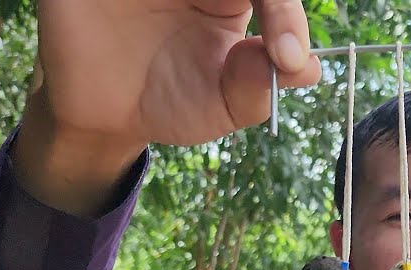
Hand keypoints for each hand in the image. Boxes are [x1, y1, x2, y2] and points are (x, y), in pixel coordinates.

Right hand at [15, 1, 320, 214]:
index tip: (287, 57)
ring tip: (194, 14)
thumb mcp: (223, 106)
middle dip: (267, 0)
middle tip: (275, 46)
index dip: (285, 15)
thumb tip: (308, 68)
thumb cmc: (171, 101)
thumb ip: (260, 86)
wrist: (103, 117)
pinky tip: (134, 10)